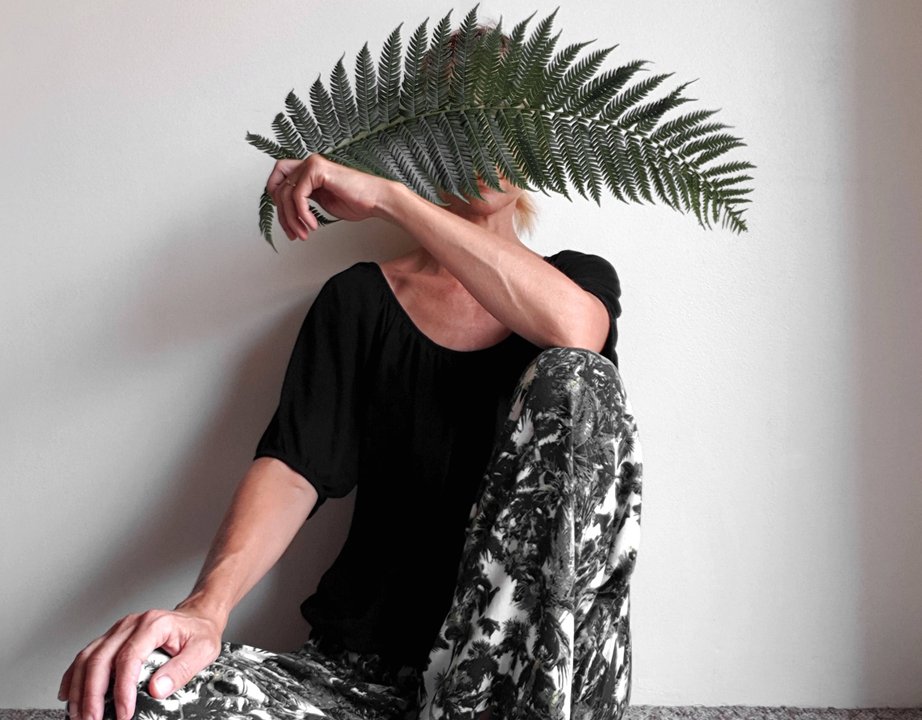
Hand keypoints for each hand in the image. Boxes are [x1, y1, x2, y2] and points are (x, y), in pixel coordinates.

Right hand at [59, 604, 224, 719]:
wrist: (197, 618)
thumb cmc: (199, 633)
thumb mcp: (203, 650)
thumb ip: (181, 669)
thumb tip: (156, 690)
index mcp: (153, 625)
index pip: (129, 658)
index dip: (122, 689)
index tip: (123, 713)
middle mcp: (131, 624)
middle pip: (100, 659)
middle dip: (92, 695)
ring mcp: (118, 630)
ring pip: (87, 657)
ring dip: (78, 689)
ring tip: (79, 715)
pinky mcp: (111, 638)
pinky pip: (85, 655)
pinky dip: (74, 676)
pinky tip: (69, 695)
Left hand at [265, 154, 398, 240]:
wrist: (375, 200)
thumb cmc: (356, 202)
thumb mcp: (322, 201)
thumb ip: (304, 200)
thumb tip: (287, 211)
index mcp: (309, 170)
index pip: (278, 179)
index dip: (276, 200)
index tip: (285, 220)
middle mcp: (309, 163)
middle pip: (278, 187)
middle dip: (282, 214)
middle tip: (292, 231)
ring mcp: (312, 164)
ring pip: (286, 194)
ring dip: (293, 219)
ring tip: (304, 233)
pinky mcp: (317, 170)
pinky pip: (298, 196)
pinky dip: (303, 214)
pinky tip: (313, 224)